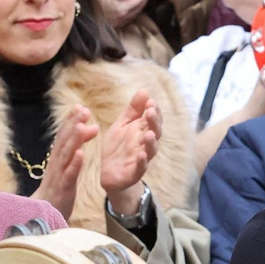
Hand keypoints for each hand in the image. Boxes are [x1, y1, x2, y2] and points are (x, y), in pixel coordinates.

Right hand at [30, 106, 97, 219]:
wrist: (43, 213)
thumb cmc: (57, 188)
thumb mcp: (66, 167)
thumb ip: (75, 148)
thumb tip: (87, 129)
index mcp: (58, 157)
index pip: (64, 135)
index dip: (71, 120)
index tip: (80, 106)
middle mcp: (56, 163)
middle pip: (64, 140)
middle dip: (73, 124)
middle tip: (84, 110)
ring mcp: (59, 175)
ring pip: (66, 155)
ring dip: (74, 140)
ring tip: (82, 126)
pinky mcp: (63, 188)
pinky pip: (69, 175)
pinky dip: (75, 164)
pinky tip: (82, 154)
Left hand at [101, 91, 160, 213]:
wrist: (110, 173)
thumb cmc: (118, 147)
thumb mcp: (122, 124)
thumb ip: (133, 110)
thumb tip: (145, 90)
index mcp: (142, 131)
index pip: (153, 119)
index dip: (153, 110)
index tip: (150, 101)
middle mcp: (145, 144)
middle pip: (155, 132)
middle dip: (154, 122)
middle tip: (150, 111)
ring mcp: (142, 158)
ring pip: (151, 150)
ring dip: (151, 142)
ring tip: (149, 133)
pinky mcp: (134, 172)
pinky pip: (141, 168)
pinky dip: (142, 162)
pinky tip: (141, 155)